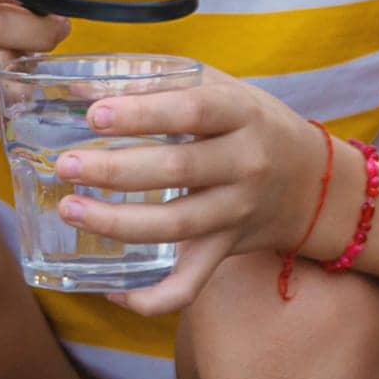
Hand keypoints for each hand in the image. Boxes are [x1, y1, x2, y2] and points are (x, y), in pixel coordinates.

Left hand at [53, 66, 323, 315]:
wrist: (313, 180)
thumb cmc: (247, 121)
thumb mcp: (215, 86)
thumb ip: (153, 81)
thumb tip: (81, 88)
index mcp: (240, 113)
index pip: (191, 111)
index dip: (142, 113)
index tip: (93, 114)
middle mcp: (246, 163)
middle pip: (177, 170)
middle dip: (115, 170)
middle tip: (65, 165)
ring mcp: (238, 212)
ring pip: (176, 227)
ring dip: (117, 223)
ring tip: (70, 208)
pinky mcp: (227, 249)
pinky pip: (191, 284)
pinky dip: (153, 297)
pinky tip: (112, 290)